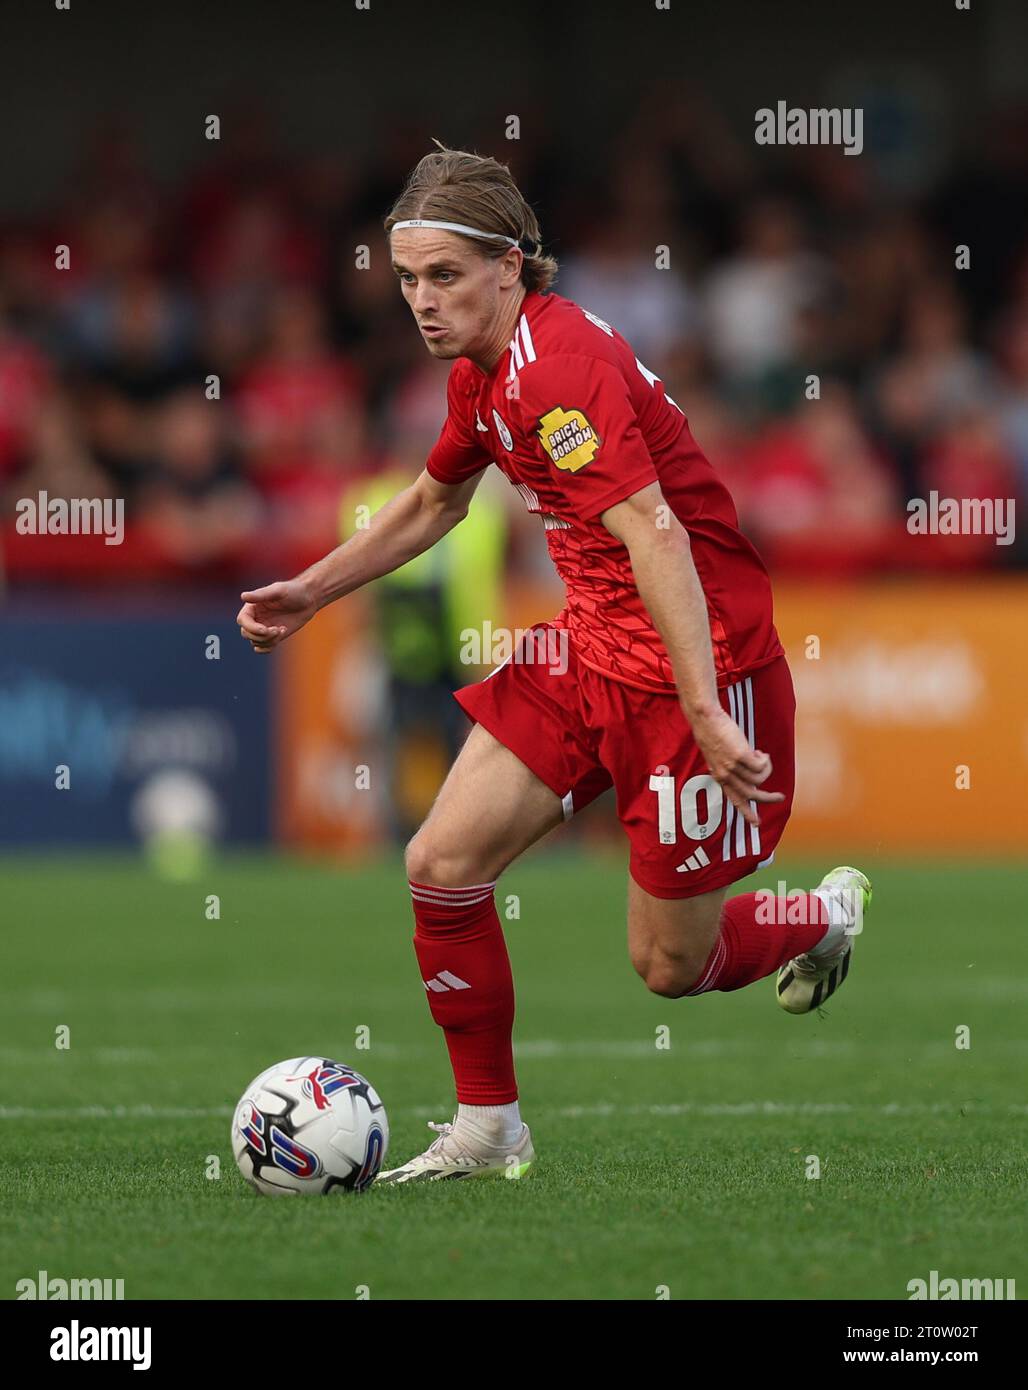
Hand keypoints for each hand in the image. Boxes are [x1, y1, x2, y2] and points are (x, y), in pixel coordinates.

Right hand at [237, 578, 317, 653]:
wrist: (309, 599)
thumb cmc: (294, 591)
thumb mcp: (278, 590)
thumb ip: (260, 594)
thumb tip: (243, 596)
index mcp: (253, 606)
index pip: (242, 621)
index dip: (251, 627)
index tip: (264, 629)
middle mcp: (255, 617)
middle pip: (246, 633)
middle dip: (261, 636)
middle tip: (278, 630)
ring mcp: (263, 628)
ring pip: (256, 642)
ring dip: (269, 640)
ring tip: (282, 629)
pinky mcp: (273, 636)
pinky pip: (262, 648)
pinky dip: (268, 647)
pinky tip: (281, 634)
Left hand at [689, 706, 783, 827]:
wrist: (706, 719)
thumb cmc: (713, 734)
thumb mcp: (718, 756)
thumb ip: (730, 768)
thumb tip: (748, 773)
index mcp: (719, 777)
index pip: (734, 800)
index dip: (746, 813)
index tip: (756, 823)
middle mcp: (725, 775)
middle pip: (752, 794)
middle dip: (768, 798)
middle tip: (780, 797)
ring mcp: (733, 766)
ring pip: (760, 778)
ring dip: (766, 768)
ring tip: (761, 756)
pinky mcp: (741, 756)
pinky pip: (762, 765)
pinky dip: (765, 759)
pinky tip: (758, 751)